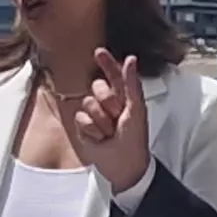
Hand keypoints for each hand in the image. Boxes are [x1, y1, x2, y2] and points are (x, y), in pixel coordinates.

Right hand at [51, 61, 154, 193]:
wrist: (124, 164)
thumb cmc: (134, 138)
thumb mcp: (136, 108)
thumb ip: (131, 83)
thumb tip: (130, 59)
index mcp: (122, 96)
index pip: (112, 74)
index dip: (106, 63)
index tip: (98, 52)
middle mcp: (107, 103)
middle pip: (97, 87)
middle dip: (107, 102)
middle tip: (116, 117)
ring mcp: (94, 115)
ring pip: (87, 103)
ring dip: (101, 120)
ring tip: (110, 132)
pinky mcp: (83, 128)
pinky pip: (80, 119)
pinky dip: (91, 130)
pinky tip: (100, 138)